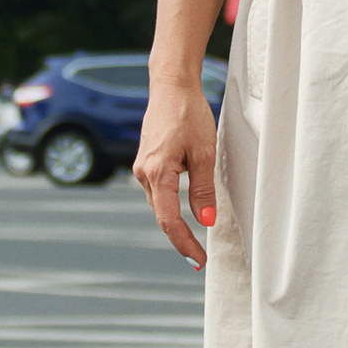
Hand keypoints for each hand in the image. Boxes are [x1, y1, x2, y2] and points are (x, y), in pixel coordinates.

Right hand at [135, 67, 218, 268]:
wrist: (171, 87)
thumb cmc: (188, 114)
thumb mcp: (204, 153)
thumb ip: (203, 190)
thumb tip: (206, 222)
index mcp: (157, 173)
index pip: (170, 221)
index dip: (185, 244)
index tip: (199, 260)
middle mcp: (143, 173)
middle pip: (162, 217)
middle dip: (180, 239)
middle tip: (199, 258)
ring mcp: (142, 168)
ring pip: (159, 205)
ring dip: (175, 224)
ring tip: (193, 242)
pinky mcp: (146, 162)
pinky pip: (158, 192)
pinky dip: (169, 207)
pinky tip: (183, 214)